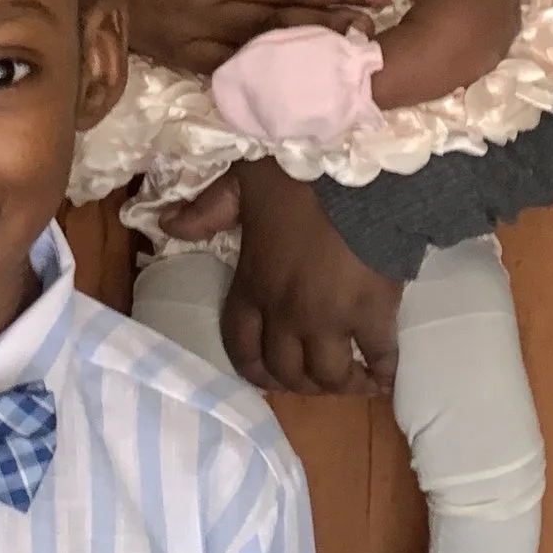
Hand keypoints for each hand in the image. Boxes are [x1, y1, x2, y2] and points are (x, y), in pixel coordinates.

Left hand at [220, 163, 402, 398]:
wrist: (354, 169)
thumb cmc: (295, 174)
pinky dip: (384, 372)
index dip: (253, 369)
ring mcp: (331, 318)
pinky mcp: (374, 312)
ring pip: (328, 374)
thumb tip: (168, 226)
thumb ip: (206, 211)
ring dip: (337, 383)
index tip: (267, 376)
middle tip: (312, 377)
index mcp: (253, 284)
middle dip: (297, 383)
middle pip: (287, 371)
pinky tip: (384, 376)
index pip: (242, 345)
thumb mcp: (239, 184)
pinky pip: (380, 357)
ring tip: (349, 378)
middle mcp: (287, 312)